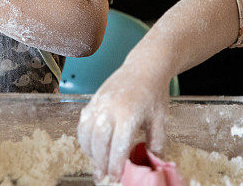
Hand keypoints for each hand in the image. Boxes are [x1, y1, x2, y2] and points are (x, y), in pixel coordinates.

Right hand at [77, 64, 169, 182]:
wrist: (144, 67)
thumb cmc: (154, 93)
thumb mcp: (160, 120)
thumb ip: (156, 144)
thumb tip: (152, 165)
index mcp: (129, 114)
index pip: (118, 147)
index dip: (116, 166)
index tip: (116, 178)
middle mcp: (110, 108)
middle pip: (99, 143)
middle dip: (100, 163)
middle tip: (104, 177)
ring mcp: (99, 103)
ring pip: (86, 134)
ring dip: (90, 152)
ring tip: (98, 163)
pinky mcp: (92, 100)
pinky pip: (82, 123)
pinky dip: (84, 138)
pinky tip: (93, 146)